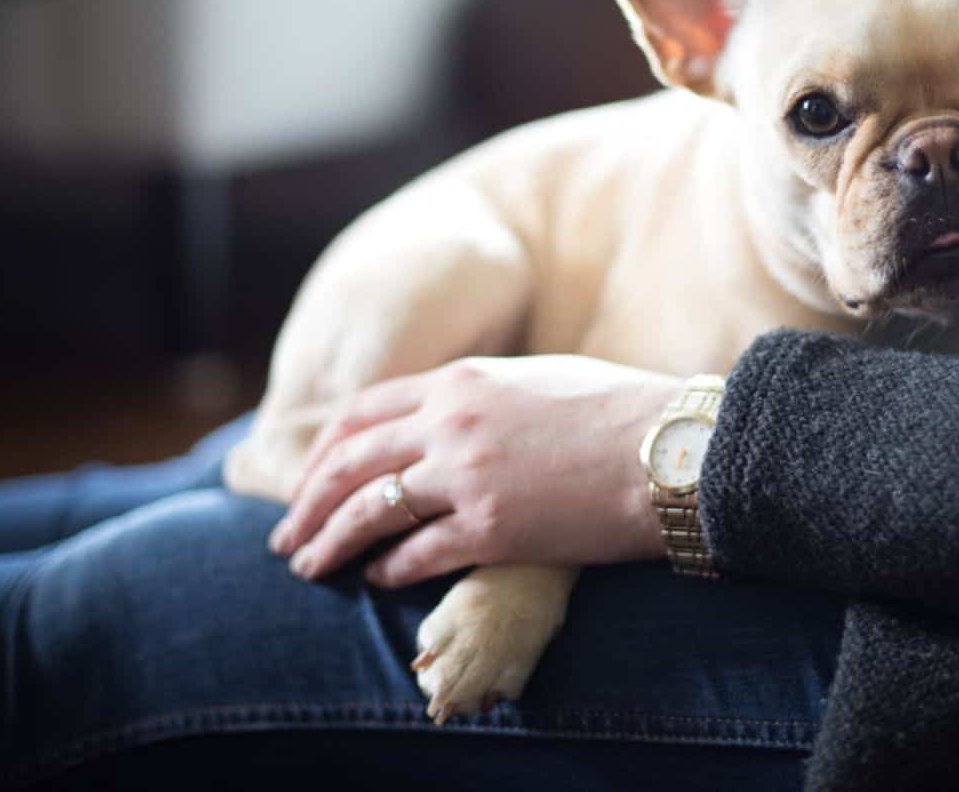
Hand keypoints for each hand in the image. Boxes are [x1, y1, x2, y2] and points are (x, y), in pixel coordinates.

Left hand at [267, 356, 682, 588]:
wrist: (673, 448)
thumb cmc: (622, 409)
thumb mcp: (539, 377)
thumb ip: (486, 393)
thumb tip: (454, 413)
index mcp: (462, 380)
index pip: (363, 411)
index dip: (325, 449)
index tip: (310, 477)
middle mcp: (452, 423)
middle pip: (348, 462)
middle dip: (306, 501)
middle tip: (286, 535)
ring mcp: (468, 476)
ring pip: (367, 510)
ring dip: (328, 542)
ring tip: (308, 567)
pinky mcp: (493, 528)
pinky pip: (416, 554)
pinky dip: (388, 570)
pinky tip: (378, 580)